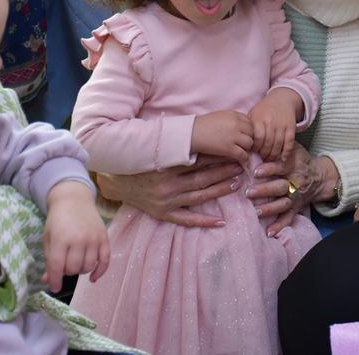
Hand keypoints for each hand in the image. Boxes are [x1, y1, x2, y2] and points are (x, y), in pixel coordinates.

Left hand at [43, 181, 108, 291]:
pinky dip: (100, 272)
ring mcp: (94, 238)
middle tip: (64, 266)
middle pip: (73, 268)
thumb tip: (49, 280)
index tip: (55, 288)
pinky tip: (93, 278)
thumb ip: (49, 259)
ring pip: (88, 266)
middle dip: (67, 272)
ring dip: (81, 270)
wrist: (74, 200)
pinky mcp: (104, 238)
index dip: (55, 281)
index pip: (57, 267)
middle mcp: (79, 240)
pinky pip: (105, 260)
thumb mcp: (48, 238)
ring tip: (76, 264)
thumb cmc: (57, 220)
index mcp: (61, 239)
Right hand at [96, 155, 242, 227]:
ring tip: (237, 184)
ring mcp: (166, 201)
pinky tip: (221, 222)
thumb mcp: (157, 150)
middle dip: (223, 172)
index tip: (234, 153)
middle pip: (202, 178)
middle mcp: (167, 184)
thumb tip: (205, 137)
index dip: (218, 157)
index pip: (198, 161)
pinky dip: (204, 221)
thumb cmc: (142, 161)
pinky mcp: (163, 213)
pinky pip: (186, 219)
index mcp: (166, 166)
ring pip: (199, 196)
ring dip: (220, 190)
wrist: (116, 180)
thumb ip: (178, 146)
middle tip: (241, 166)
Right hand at [191, 110, 252, 164]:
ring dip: (247, 148)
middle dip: (249, 139)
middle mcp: (236, 124)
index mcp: (234, 114)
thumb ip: (233, 120)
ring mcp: (233, 136)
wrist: (190, 133)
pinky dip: (243, 158)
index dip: (248, 130)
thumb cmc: (203, 125)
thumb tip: (245, 128)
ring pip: (250, 143)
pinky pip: (243, 154)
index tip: (244, 136)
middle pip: (252, 133)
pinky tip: (240, 158)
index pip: (250, 122)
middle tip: (244, 145)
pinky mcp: (228, 148)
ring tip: (241, 151)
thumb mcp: (220, 116)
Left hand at [246, 144, 338, 236]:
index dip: (270, 169)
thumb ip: (280, 145)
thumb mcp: (295, 148)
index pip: (282, 167)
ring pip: (283, 204)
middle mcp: (296, 182)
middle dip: (265, 190)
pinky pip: (289, 218)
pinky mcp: (297, 207)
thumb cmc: (300, 159)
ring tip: (256, 211)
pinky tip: (269, 232)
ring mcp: (297, 196)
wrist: (320, 176)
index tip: (256, 171)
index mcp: (294, 165)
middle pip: (281, 187)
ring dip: (270, 208)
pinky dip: (280, 225)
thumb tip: (256, 139)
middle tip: (249, 192)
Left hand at [248, 88, 302, 160]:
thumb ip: (248, 127)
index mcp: (259, 119)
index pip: (257, 138)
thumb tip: (242, 143)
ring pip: (278, 144)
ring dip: (274, 155)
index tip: (253, 152)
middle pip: (268, 143)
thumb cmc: (264, 109)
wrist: (282, 99)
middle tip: (262, 158)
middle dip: (264, 154)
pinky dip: (286, 152)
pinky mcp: (291, 126)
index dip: (255, 148)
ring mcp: (281, 124)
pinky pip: (289, 142)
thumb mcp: (253, 114)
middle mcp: (270, 122)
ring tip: (270, 159)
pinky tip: (283, 158)